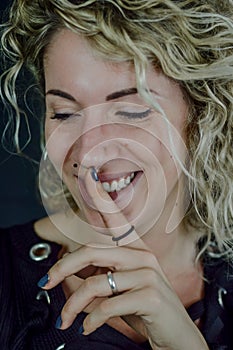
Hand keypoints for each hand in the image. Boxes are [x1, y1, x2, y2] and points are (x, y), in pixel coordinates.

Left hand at [39, 168, 208, 349]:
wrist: (175, 333)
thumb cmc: (144, 308)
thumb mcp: (118, 289)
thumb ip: (96, 276)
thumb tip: (65, 275)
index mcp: (135, 248)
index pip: (115, 218)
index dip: (101, 196)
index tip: (88, 174)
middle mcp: (143, 254)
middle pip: (91, 251)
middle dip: (62, 268)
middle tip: (46, 283)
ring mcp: (148, 273)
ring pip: (95, 282)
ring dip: (73, 305)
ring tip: (66, 319)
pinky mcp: (151, 296)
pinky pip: (108, 305)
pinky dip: (91, 320)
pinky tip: (87, 328)